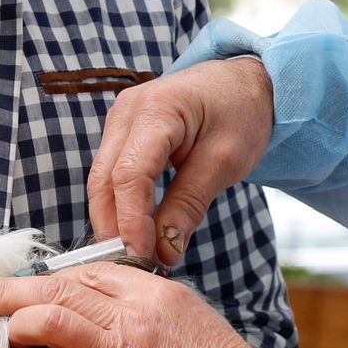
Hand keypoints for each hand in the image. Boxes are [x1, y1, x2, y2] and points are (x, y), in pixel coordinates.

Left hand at [0, 266, 261, 347]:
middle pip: (58, 288)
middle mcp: (134, 316)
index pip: (87, 272)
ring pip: (50, 321)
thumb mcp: (190, 321)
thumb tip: (106, 308)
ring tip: (4, 337)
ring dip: (18, 326)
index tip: (24, 286)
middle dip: (10, 290)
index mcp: (154, 293)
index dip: (48, 277)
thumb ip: (147, 308)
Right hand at [89, 56, 273, 263]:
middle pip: (104, 179)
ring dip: (114, 219)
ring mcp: (121, 118)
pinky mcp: (123, 132)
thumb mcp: (225, 162)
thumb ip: (190, 205)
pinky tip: (136, 230)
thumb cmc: (241, 112)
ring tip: (136, 254)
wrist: (245, 82)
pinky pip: (112, 173)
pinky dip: (120, 204)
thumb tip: (164, 250)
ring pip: (102, 179)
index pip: (130, 175)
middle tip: (134, 265)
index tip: (142, 256)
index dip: (131, 221)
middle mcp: (128, 109)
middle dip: (114, 226)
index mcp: (157, 108)